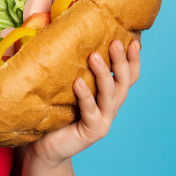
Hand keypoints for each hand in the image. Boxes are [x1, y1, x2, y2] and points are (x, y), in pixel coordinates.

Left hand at [26, 38, 141, 166]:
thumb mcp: (60, 85)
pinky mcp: (93, 130)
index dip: (133, 59)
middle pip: (123, 81)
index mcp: (106, 95)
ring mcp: (103, 119)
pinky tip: (78, 82)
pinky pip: (90, 110)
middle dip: (121, 60)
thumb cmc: (52, 112)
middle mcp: (109, 106)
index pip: (127, 75)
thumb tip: (43, 29)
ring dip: (103, 73)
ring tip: (94, 56)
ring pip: (110, 94)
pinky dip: (85, 95)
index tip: (131, 39)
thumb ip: (61, 64)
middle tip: (115, 41)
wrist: (44, 146)